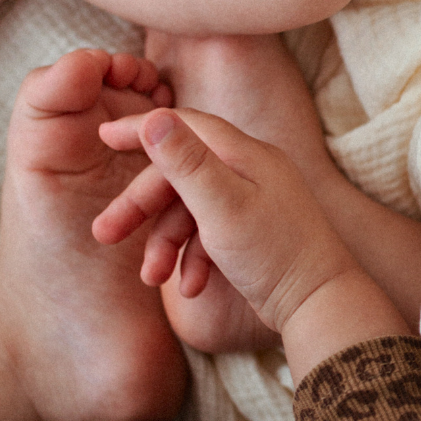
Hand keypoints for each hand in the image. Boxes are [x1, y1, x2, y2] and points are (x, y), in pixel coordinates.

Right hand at [93, 107, 363, 336]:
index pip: (187, 125)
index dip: (143, 128)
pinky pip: (211, 235)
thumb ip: (187, 163)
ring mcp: (255, 201)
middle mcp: (253, 171)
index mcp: (248, 155)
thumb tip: (155, 117)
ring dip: (166, 244)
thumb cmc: (274, 253)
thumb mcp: (221, 206)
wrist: (319, 303)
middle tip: (104, 234)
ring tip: (153, 278)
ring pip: (192, 211)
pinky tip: (192, 288)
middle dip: (142, 206)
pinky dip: (195, 259)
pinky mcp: (254, 232)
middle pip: (182, 175)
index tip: (102, 136)